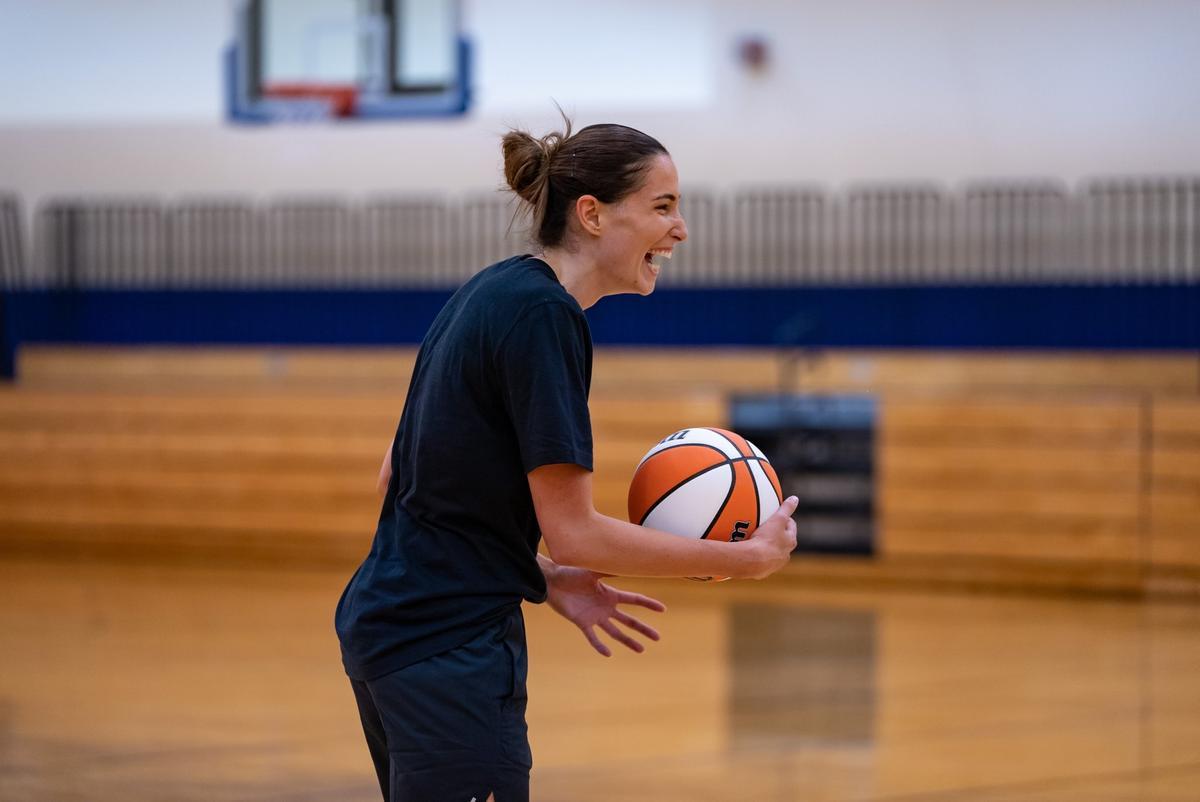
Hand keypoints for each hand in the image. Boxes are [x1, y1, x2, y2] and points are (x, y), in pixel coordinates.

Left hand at [545, 565, 665, 656]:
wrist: (552, 581)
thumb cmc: (571, 573)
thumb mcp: (591, 569)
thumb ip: (607, 568)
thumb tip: (625, 560)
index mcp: (610, 594)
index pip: (633, 600)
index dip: (648, 604)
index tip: (662, 610)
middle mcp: (606, 608)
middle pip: (629, 620)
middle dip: (643, 629)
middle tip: (657, 637)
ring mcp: (595, 617)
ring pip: (615, 632)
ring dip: (627, 641)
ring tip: (641, 650)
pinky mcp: (582, 623)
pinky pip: (593, 637)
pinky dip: (599, 645)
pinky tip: (608, 653)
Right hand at [745, 496, 799, 578]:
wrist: (752, 561)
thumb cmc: (767, 539)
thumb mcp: (777, 519)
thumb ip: (786, 508)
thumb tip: (795, 498)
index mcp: (790, 542)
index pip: (791, 528)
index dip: (785, 520)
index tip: (778, 515)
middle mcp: (785, 554)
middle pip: (783, 541)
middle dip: (777, 535)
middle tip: (767, 527)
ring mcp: (774, 564)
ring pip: (772, 553)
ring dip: (767, 547)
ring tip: (755, 540)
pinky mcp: (763, 572)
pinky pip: (760, 562)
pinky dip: (756, 556)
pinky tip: (747, 552)